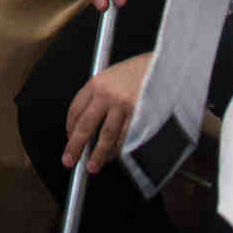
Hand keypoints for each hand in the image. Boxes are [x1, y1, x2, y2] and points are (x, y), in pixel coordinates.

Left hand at [63, 53, 151, 171]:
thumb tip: (87, 125)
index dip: (70, 127)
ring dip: (98, 154)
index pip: (76, 109)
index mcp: (96, 83)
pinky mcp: (140, 116)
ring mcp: (124, 106)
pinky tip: (113, 156)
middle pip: (86, 125)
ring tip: (92, 167)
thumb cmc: (136, 72)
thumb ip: (99, 96)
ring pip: (106, 136)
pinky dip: (118, 150)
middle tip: (68, 160)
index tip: (70, 138)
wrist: (164, 65)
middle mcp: (107, 94)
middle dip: (75, 146)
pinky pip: (126, 138)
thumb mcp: (111, 76)